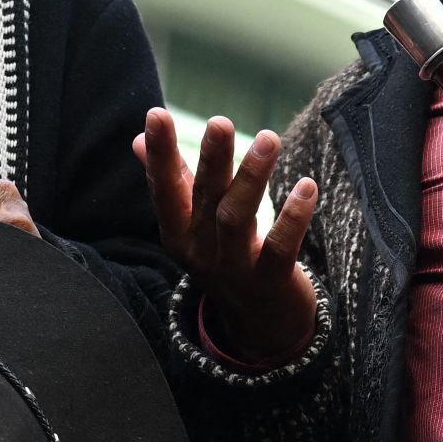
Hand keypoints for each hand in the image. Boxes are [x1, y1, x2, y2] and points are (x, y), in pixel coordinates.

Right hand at [136, 109, 318, 369]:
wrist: (259, 327)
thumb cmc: (223, 260)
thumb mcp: (191, 224)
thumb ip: (170, 181)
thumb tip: (136, 139)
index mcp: (178, 233)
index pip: (164, 188)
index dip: (159, 154)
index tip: (156, 115)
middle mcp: (200, 251)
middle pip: (205, 198)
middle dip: (212, 159)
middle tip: (220, 122)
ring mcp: (234, 268)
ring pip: (237, 219)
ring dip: (252, 178)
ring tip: (269, 138)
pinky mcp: (271, 281)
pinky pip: (281, 248)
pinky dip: (293, 217)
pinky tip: (306, 186)